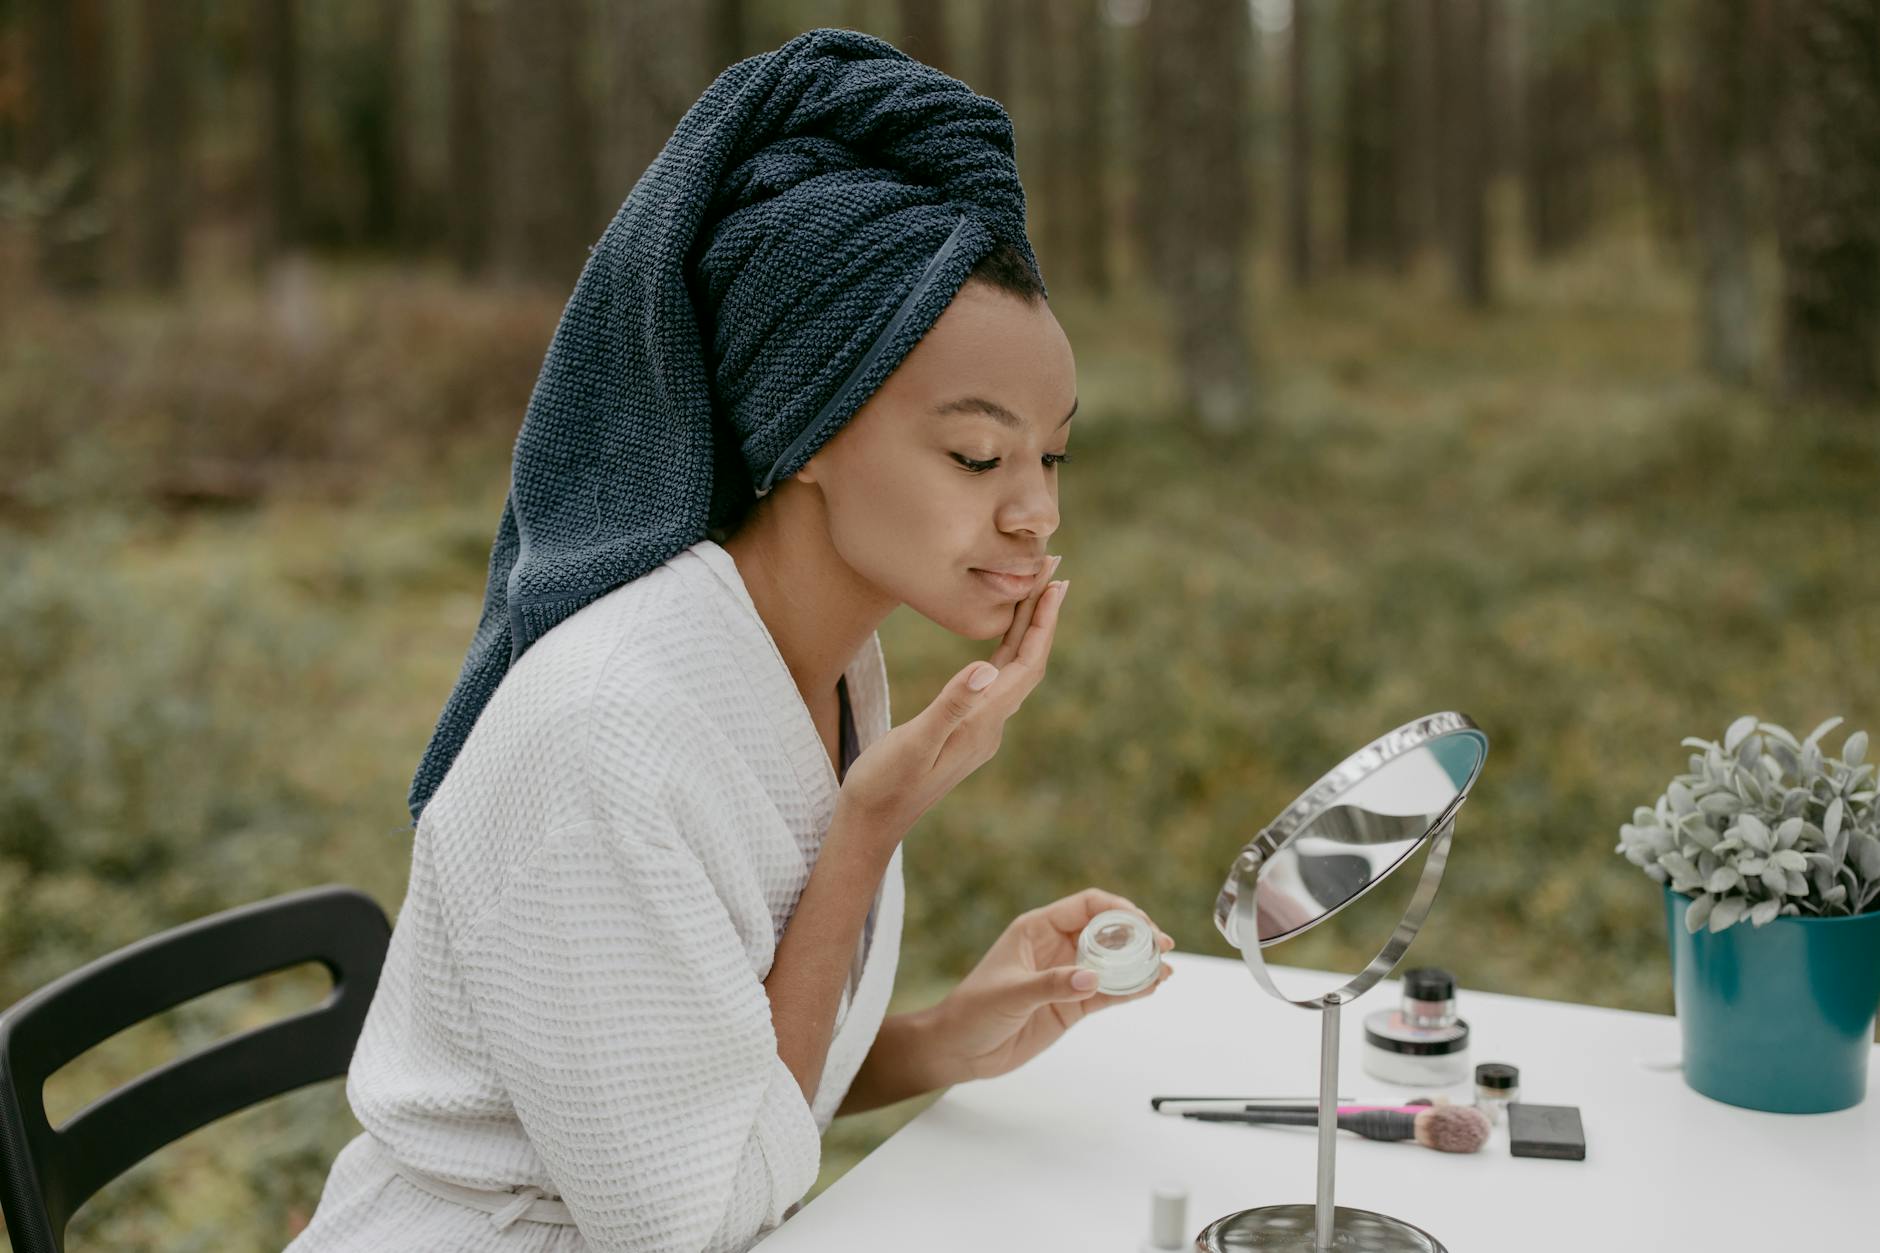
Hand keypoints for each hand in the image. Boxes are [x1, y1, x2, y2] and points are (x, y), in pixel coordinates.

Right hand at [835, 555, 1067, 839]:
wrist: (871, 824)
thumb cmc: (883, 784)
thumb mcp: (913, 742)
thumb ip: (950, 705)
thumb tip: (986, 667)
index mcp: (982, 723)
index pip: (1026, 664)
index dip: (1043, 622)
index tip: (1056, 581)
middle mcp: (990, 727)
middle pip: (1028, 663)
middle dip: (1041, 617)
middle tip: (1054, 569)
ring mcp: (979, 732)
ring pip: (1013, 672)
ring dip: (1025, 632)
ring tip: (1034, 593)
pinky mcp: (964, 733)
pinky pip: (997, 683)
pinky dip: (1004, 652)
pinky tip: (999, 643)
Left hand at [926, 888, 1174, 1083]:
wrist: (959, 1050)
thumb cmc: (973, 1011)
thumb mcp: (1010, 994)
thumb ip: (1052, 985)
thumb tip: (1092, 979)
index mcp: (1037, 928)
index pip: (1086, 906)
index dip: (1117, 909)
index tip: (1141, 923)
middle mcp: (1056, 947)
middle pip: (1106, 931)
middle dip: (1137, 935)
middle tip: (1163, 946)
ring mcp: (1067, 976)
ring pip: (1112, 962)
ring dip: (1139, 963)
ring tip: (1165, 970)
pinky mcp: (1072, 1005)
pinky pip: (1107, 992)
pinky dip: (1130, 989)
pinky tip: (1151, 987)